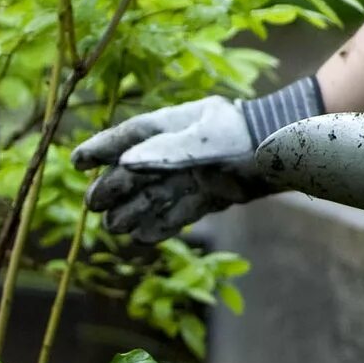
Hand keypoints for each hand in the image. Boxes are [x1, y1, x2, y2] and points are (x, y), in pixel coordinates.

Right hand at [74, 77, 323, 244]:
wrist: (285, 152)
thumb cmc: (243, 135)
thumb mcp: (204, 140)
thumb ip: (166, 152)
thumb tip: (126, 164)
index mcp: (174, 125)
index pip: (129, 136)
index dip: (102, 148)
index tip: (78, 161)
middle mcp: (179, 151)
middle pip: (136, 171)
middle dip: (113, 187)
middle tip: (92, 204)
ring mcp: (193, 173)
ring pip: (153, 195)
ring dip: (133, 210)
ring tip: (114, 225)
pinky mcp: (209, 195)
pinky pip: (177, 212)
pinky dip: (161, 225)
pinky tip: (142, 237)